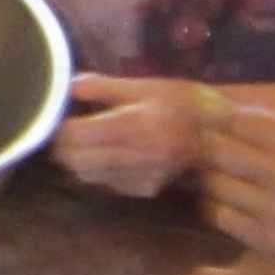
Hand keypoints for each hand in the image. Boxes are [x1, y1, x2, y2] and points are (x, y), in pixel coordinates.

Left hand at [58, 73, 213, 195]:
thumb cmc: (179, 102)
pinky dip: (99, 169)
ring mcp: (141, 177)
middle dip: (63, 146)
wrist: (218, 134)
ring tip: (84, 140)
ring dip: (78, 159)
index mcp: (134, 126)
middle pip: (76, 160)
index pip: (77, 136)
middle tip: (63, 130)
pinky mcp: (146, 189)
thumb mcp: (144, 86)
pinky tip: (109, 153)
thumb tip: (67, 87)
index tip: (56, 118)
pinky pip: (107, 182)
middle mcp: (137, 156)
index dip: (59, 129)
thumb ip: (103, 87)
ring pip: (87, 175)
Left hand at [193, 103, 274, 274]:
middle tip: (210, 157)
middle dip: (208, 151)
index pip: (236, 118)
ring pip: (215, 182)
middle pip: (217, 148)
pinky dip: (221, 211)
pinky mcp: (271, 243)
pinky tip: (236, 211)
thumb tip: (227, 115)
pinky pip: (222, 217)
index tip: (210, 128)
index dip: (215, 123)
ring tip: (227, 185)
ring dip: (213, 182)